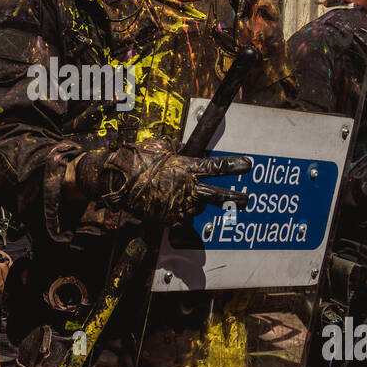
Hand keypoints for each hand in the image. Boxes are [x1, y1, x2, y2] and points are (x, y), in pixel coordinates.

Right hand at [74, 139, 252, 226]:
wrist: (118, 180)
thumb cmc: (137, 160)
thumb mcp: (161, 148)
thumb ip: (178, 150)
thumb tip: (184, 148)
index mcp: (188, 168)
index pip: (218, 167)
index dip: (235, 165)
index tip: (248, 165)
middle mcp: (188, 188)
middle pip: (218, 196)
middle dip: (234, 198)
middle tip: (246, 199)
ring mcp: (179, 206)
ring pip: (197, 207)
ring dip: (194, 203)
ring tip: (180, 195)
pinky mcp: (169, 219)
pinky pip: (182, 218)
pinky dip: (180, 213)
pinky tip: (172, 206)